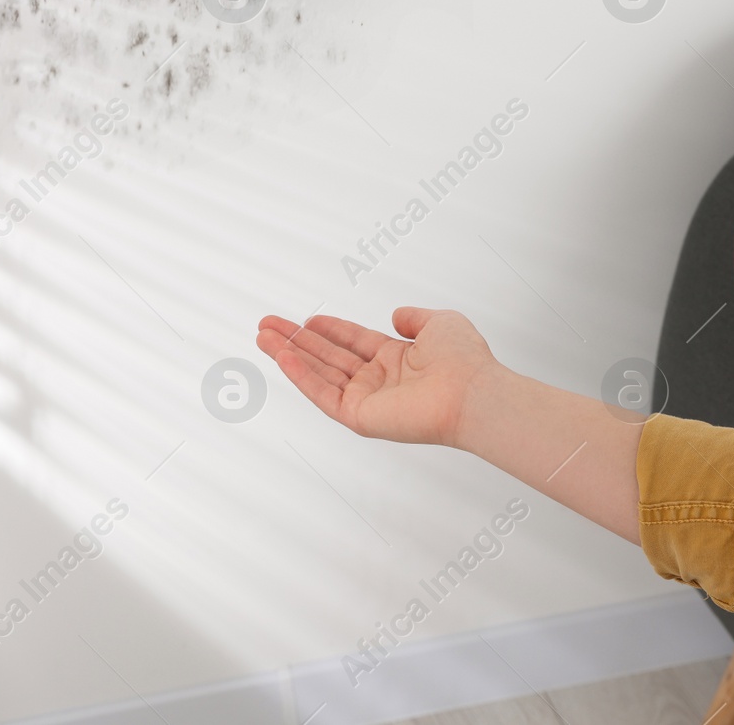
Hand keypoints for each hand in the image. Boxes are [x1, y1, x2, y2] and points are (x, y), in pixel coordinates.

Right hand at [255, 308, 503, 447]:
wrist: (471, 392)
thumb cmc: (464, 360)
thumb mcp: (440, 323)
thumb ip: (415, 318)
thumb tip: (396, 315)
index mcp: (397, 360)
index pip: (353, 342)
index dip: (329, 330)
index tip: (306, 319)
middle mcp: (380, 381)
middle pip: (328, 358)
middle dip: (296, 341)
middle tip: (266, 325)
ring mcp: (368, 400)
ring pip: (319, 375)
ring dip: (289, 356)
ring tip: (262, 337)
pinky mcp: (360, 418)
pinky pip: (323, 395)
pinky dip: (300, 377)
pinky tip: (282, 357)